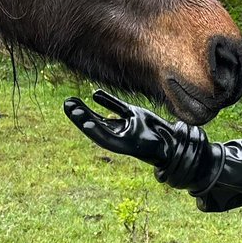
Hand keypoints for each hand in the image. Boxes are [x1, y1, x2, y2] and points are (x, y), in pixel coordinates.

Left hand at [63, 91, 177, 168]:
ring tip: (69, 101)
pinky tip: (94, 93)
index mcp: (120, 144)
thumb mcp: (152, 148)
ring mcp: (124, 125)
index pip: (101, 135)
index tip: (80, 119)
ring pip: (100, 116)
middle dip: (81, 115)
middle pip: (95, 124)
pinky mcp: (132, 115)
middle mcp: (118, 135)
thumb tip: (144, 148)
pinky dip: (106, 101)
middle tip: (67, 105)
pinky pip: (116, 107)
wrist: (174, 144)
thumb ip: (151, 146)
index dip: (92, 127)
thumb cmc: (162, 149)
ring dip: (86, 109)